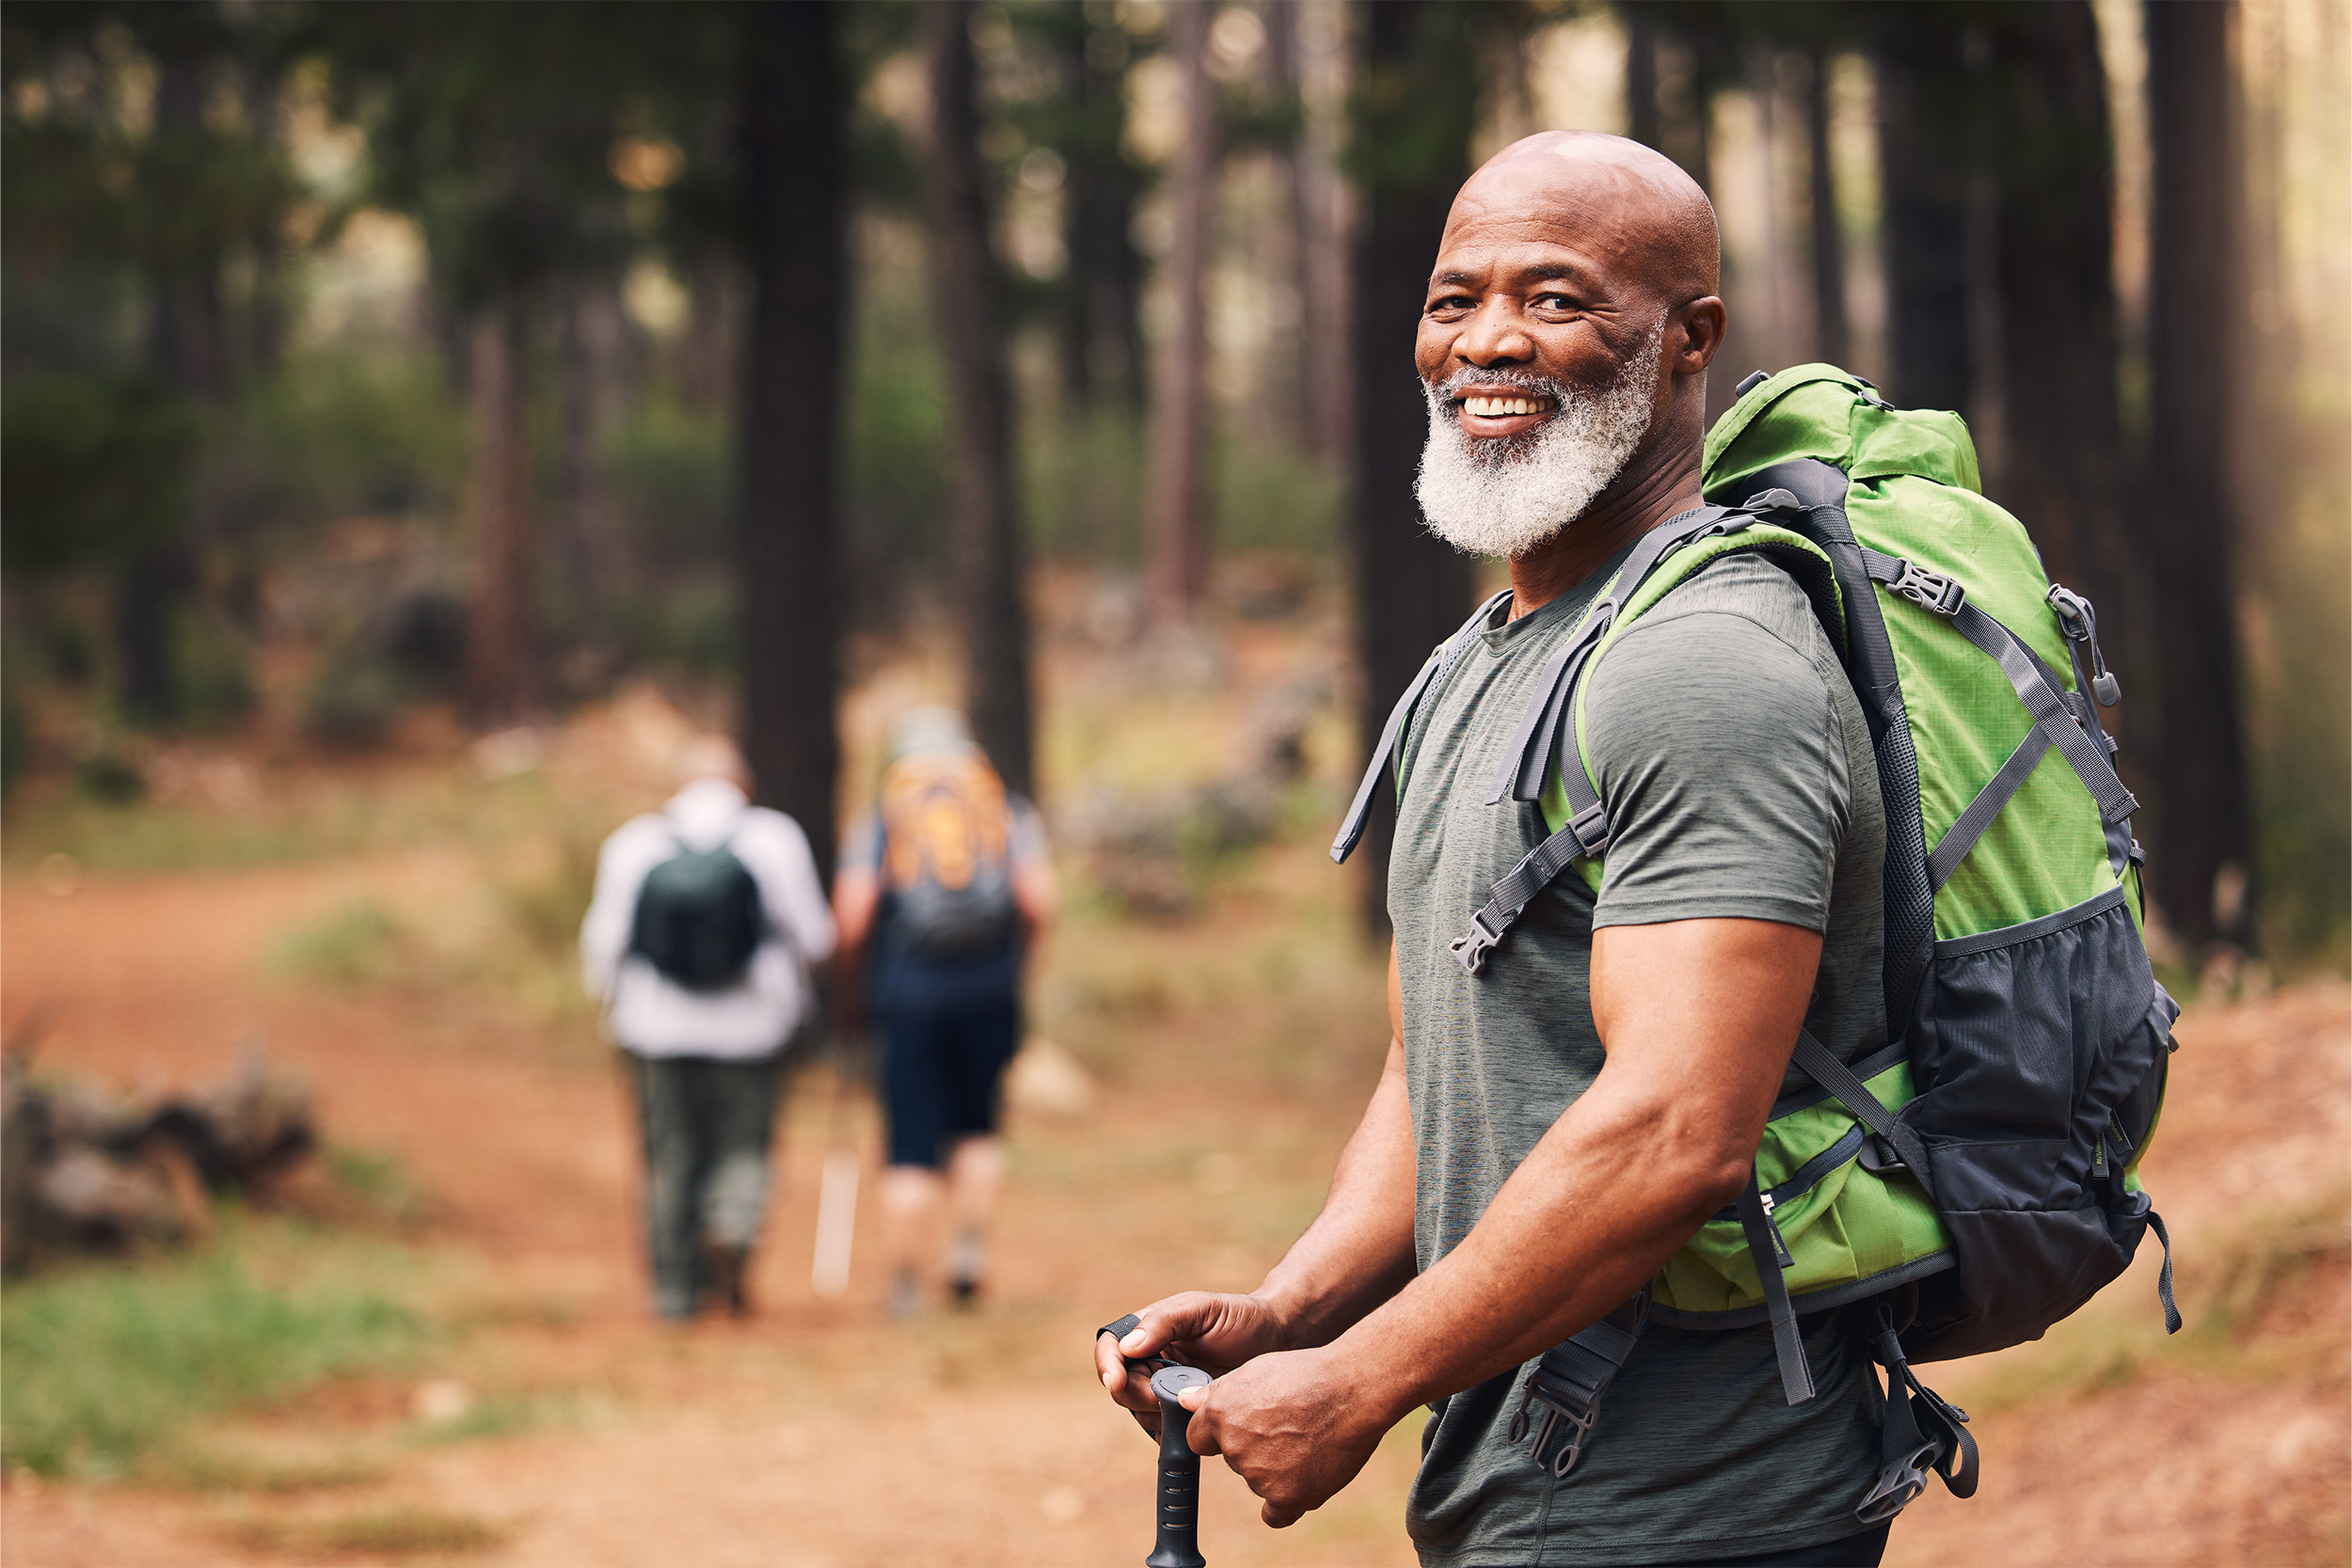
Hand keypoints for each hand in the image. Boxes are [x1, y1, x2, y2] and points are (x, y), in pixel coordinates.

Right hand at [1093, 1291, 1289, 1434]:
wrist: (1277, 1342)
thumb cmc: (1240, 1318)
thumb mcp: (1202, 1309)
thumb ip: (1165, 1321)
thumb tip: (1128, 1346)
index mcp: (1149, 1331)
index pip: (1111, 1348)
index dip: (1107, 1365)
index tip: (1116, 1381)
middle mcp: (1151, 1360)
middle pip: (1121, 1386)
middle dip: (1138, 1393)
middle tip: (1165, 1395)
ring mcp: (1166, 1389)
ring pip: (1140, 1411)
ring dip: (1157, 1413)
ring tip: (1190, 1401)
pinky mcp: (1182, 1415)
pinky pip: (1163, 1431)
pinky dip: (1172, 1430)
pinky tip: (1195, 1419)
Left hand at [1176, 1344, 1395, 1528]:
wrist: (1352, 1389)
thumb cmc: (1308, 1374)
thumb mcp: (1256, 1370)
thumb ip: (1216, 1391)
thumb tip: (1185, 1401)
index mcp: (1220, 1413)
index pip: (1200, 1439)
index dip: (1220, 1433)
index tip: (1242, 1427)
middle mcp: (1233, 1446)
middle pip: (1233, 1458)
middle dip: (1252, 1446)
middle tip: (1286, 1425)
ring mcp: (1258, 1475)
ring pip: (1258, 1479)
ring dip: (1275, 1468)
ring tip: (1307, 1439)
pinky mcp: (1286, 1496)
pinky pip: (1275, 1514)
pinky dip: (1286, 1501)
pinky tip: (1299, 1483)